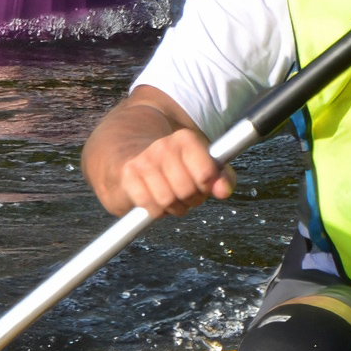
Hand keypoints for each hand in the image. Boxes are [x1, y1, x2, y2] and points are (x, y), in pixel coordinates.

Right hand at [117, 127, 234, 218]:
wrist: (126, 153)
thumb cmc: (171, 163)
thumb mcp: (200, 163)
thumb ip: (221, 176)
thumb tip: (224, 192)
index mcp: (185, 139)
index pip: (207, 173)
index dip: (207, 187)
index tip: (202, 185)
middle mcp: (164, 146)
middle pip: (188, 190)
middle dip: (190, 199)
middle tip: (185, 195)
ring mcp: (144, 160)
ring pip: (168, 200)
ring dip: (173, 207)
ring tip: (170, 198)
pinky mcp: (128, 176)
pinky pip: (151, 207)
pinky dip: (156, 211)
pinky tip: (154, 200)